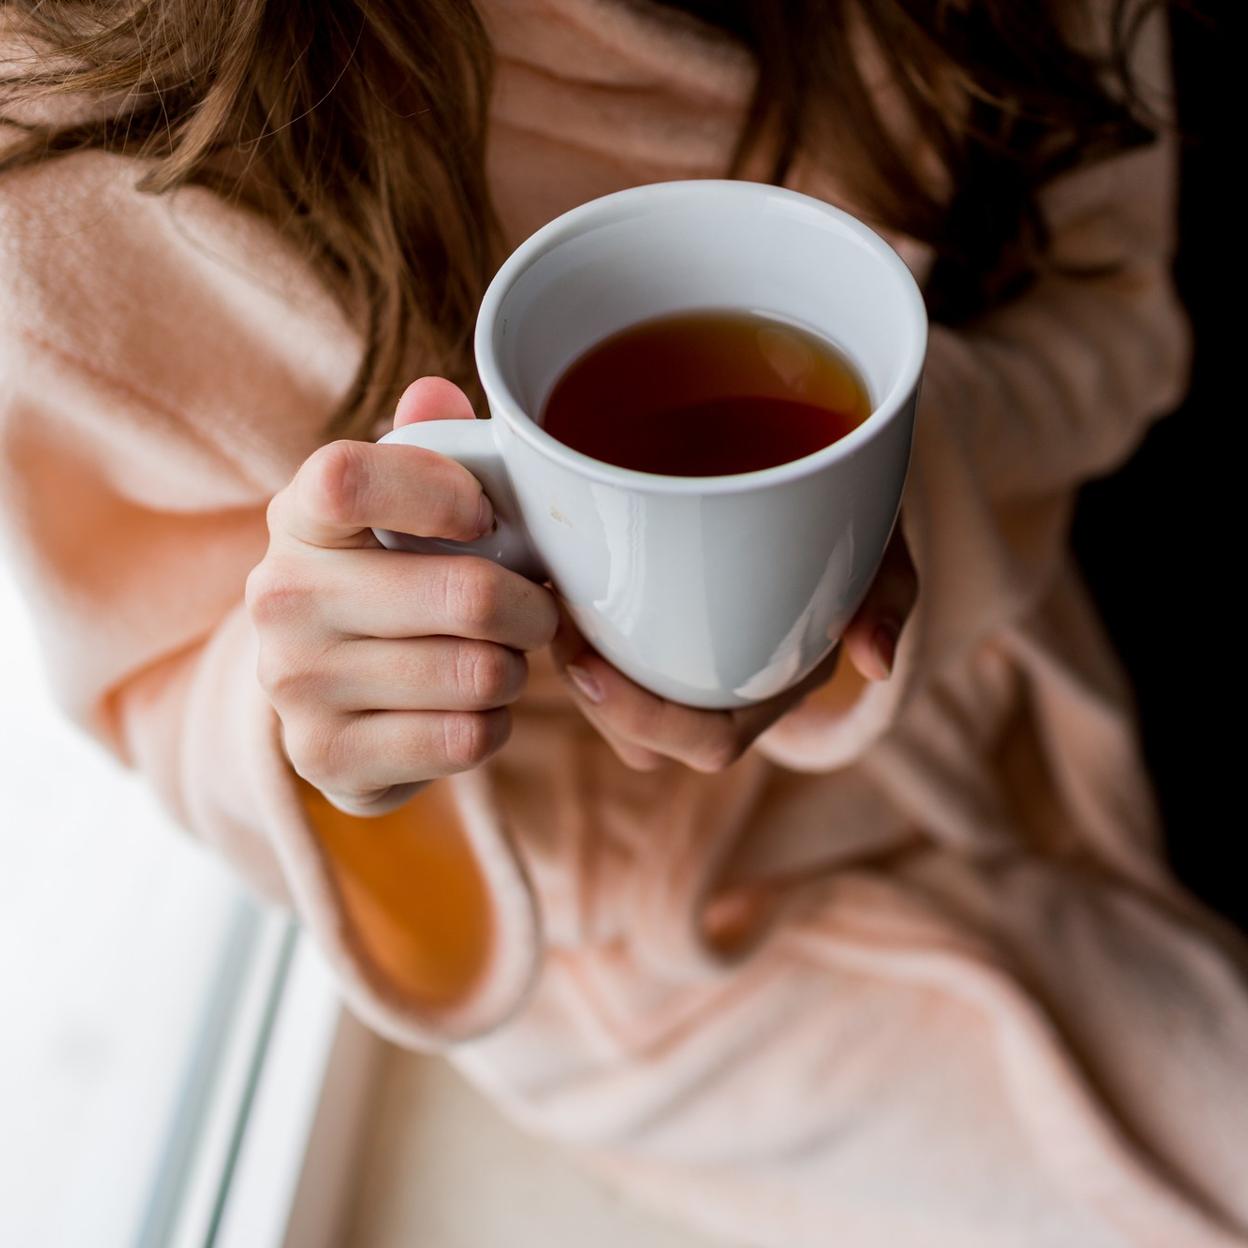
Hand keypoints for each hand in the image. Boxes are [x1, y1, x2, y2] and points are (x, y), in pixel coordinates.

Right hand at [246, 377, 558, 815]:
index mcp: (298, 518)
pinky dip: (493, 726)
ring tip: (498, 659)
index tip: (485, 517)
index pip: (349, 477)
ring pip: (478, 673)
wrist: (329, 701)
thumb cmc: (387, 581)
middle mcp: (280, 598)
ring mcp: (296, 686)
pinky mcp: (327, 759)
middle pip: (467, 594)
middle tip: (537, 611)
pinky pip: (466, 740)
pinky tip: (471, 710)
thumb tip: (437, 393)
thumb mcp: (398, 509)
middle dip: (532, 607)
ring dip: (514, 670)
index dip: (439, 491)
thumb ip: (424, 446)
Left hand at [549, 526, 916, 772]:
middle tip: (558, 625)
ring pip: (614, 706)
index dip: (645, 721)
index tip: (588, 664)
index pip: (710, 741)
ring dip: (574, 667)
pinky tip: (554, 574)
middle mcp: (727, 685)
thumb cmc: (848, 510)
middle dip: (593, 701)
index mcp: (775, 685)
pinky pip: (602, 651)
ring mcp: (686, 658)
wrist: (817, 464)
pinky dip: (572, 629)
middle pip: (645, 741)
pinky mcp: (649, 623)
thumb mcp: (880, 541)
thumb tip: (877, 664)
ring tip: (551, 599)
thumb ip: (889, 594)